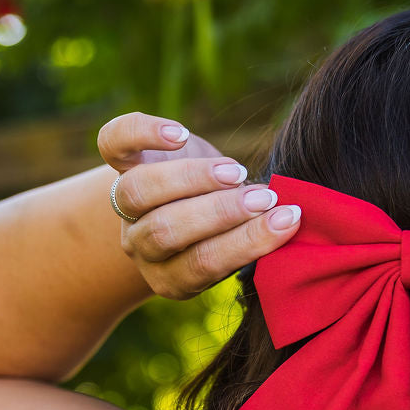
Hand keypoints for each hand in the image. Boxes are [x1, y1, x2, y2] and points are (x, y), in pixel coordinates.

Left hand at [97, 110, 301, 299]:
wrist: (182, 203)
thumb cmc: (227, 228)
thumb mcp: (240, 242)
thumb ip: (255, 237)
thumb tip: (296, 220)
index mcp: (172, 276)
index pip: (200, 264)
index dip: (244, 243)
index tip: (286, 221)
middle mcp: (141, 245)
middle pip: (167, 230)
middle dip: (221, 213)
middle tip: (266, 197)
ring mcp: (124, 205)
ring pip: (139, 192)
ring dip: (193, 179)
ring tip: (235, 171)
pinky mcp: (118, 161)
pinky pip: (113, 143)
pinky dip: (144, 133)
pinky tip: (180, 133)